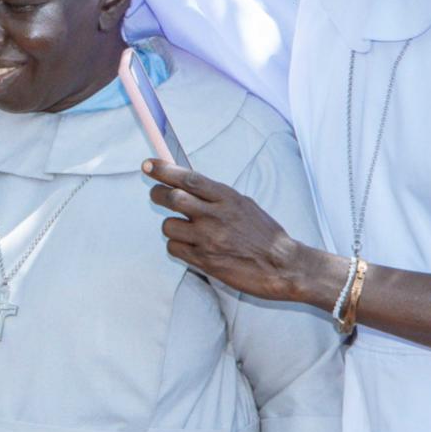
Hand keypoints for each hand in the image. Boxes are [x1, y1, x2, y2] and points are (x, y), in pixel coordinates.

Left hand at [145, 161, 333, 304]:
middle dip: (158, 194)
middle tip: (157, 194)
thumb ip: (217, 196)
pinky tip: (190, 246)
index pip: (189, 179)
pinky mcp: (204, 261)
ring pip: (168, 226)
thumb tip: (187, 184)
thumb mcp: (244, 205)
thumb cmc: (264, 234)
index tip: (147, 165)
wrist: (283, 266)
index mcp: (227, 198)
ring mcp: (208, 239)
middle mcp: (215, 216)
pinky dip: (177, 246)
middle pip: (172, 198)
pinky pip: (173, 248)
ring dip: (171, 226)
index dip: (164, 170)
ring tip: (185, 229)